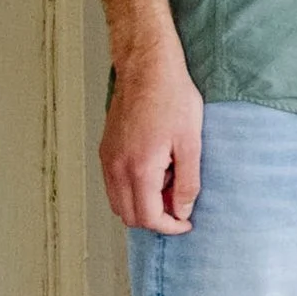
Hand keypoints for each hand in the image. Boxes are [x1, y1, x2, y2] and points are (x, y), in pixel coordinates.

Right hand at [99, 45, 204, 233]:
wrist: (147, 69)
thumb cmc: (172, 98)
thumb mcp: (191, 143)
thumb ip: (187, 182)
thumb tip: (183, 210)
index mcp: (139, 169)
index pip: (148, 217)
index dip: (170, 226)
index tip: (186, 222)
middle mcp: (116, 168)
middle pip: (129, 216)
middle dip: (156, 217)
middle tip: (180, 201)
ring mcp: (107, 159)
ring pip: (119, 202)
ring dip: (143, 204)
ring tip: (169, 181)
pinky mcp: (105, 150)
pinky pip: (114, 184)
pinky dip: (132, 189)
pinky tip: (155, 169)